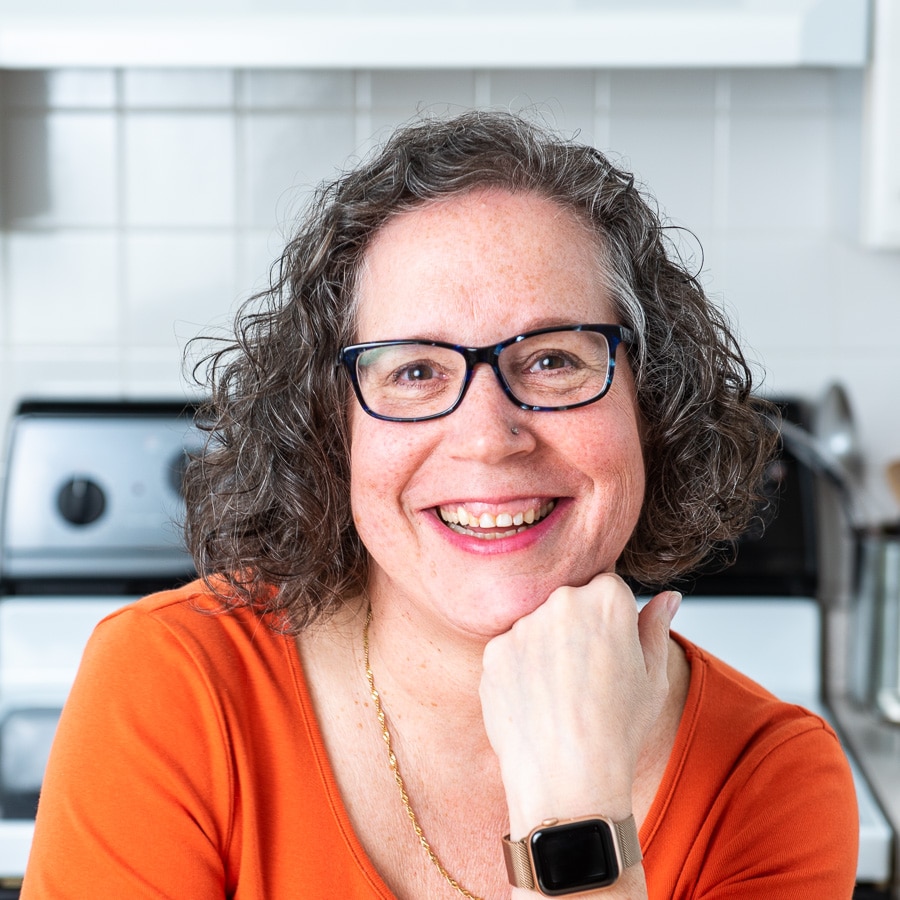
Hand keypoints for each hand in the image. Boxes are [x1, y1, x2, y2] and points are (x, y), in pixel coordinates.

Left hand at [478, 573, 679, 834]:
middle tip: (586, 679)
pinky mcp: (494, 651)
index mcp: (607, 598)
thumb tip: (668, 597)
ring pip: (537, 626)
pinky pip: (510, 651)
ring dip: (546, 648)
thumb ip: (656, 627)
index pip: (607, 589)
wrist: (568, 780)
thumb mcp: (654, 677)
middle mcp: (561, 601)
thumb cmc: (618, 732)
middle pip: (569, 602)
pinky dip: (520, 671)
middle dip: (576, 629)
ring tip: (560, 696)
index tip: (610, 656)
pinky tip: (536, 703)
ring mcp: (523, 625)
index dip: (611, 624)